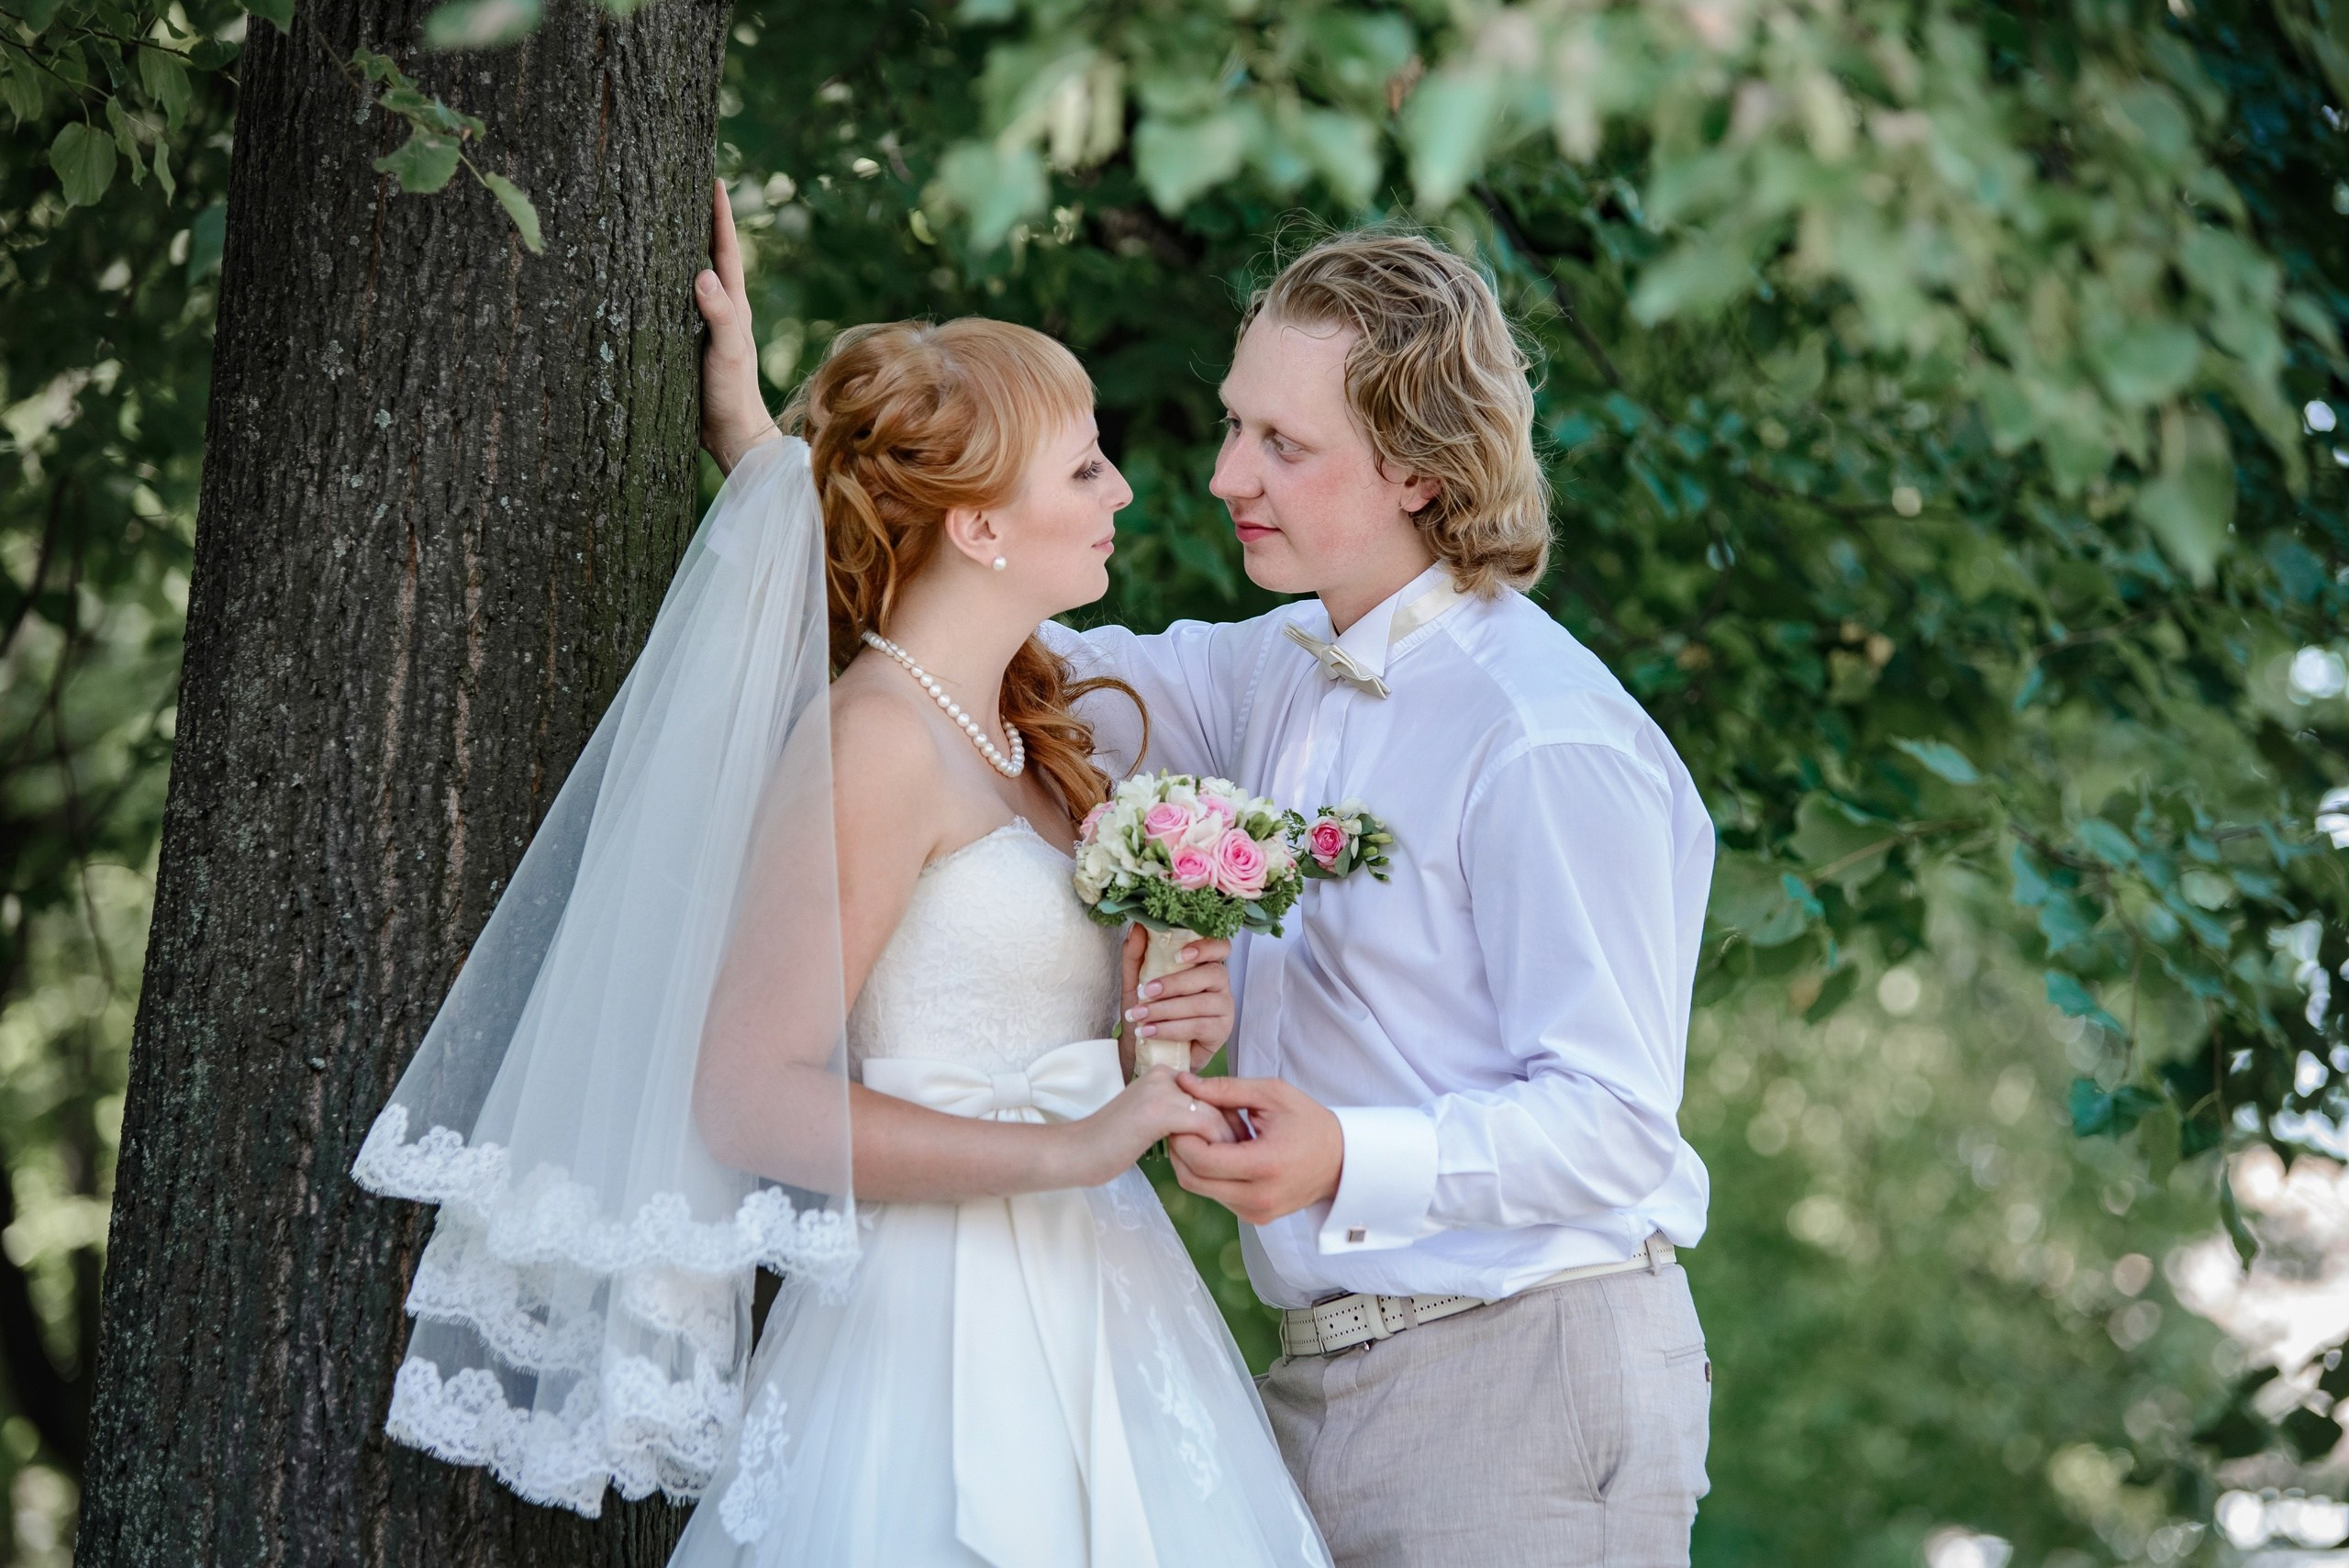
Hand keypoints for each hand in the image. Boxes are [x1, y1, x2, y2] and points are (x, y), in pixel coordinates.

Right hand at [695, 179, 779, 473]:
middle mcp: (723, 311)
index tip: (715, 180)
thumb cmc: (732, 395)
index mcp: (734, 306)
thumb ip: (719, 315)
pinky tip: (657, 281)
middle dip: (702, 222)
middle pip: (712, 256)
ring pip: (696, 277)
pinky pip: (681, 302)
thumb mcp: (727, 353)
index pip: (726, 251)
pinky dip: (672, 283)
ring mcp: (708, 327)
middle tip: (690, 187)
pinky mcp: (694, 344)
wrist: (733, 437)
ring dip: (687, 250)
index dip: (720, 216)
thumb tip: (703, 274)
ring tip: (670, 222)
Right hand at [1065, 1067, 1234, 1185]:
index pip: (1213, 1091)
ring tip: (1230, 1167)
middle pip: (1220, 1100)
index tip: (1237, 1146)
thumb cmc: (1111, 1144)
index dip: (1229, 1119)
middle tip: (1240, 1157)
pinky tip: (1210, 1169)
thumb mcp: (1150, 1121)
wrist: (1076, 1152)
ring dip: (1228, 1144)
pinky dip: (1215, 1150)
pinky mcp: (1160, 1111)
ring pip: (1217, 1114)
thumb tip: (1220, 1128)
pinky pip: (1207, 1128)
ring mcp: (1162, 1090)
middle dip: (1234, 1130)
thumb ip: (1179, 1116)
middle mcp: (1165, 1075)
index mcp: (1163, 1074)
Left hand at [1117, 926, 1234, 1075]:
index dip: (1205, 947)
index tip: (1177, 955)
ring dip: (1167, 1009)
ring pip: (1202, 1003)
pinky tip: (1151, 1031)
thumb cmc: (1148, 1011)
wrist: (1146, 1050)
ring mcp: (1224, 1008)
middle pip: (1212, 973)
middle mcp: (1220, 984)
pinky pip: (1199, 1026)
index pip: (1220, 946)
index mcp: (1204, 964)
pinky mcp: (1221, 1031)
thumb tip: (1137, 927)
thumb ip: (1137, 955)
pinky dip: (1171, 1028)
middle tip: (1146, 991)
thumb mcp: (1136, 982)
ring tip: (1141, 1016)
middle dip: (1175, 983)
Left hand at [1167, 1073, 1342, 1225]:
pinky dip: (1212, 1175)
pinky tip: (1225, 1153)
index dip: (1182, 1136)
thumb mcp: (1272, 1095)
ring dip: (1196, 1162)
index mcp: (1264, 1165)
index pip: (1201, 1159)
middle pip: (1193, 1180)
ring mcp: (1256, 1213)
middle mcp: (1258, 1197)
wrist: (1342, 1160)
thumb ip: (1226, 1089)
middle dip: (1181, 1150)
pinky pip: (1218, 1196)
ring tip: (1212, 1135)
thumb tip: (1185, 1083)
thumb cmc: (1310, 1123)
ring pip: (1201, 1189)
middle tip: (1184, 1124)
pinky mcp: (1255, 1217)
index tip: (1181, 1114)